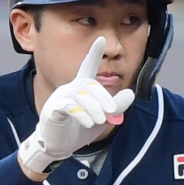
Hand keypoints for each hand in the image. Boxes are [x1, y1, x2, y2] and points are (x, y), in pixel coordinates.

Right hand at [18, 36, 134, 174]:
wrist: (59, 146)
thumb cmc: (79, 129)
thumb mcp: (103, 119)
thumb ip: (116, 107)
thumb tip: (131, 93)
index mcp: (82, 88)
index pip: (89, 66)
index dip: (95, 53)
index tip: (102, 38)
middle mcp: (71, 88)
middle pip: (90, 83)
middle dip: (103, 97)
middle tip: (112, 111)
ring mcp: (61, 97)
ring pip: (81, 94)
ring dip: (94, 107)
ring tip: (99, 120)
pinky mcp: (53, 109)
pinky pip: (68, 106)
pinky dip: (81, 114)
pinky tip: (88, 123)